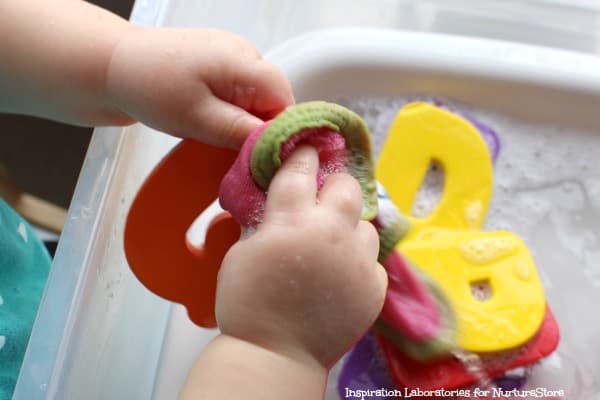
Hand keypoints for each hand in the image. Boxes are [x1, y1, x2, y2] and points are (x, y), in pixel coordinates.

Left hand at [106, 27, 293, 148]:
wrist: (111, 65)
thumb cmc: (151, 88)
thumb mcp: (199, 119)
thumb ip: (242, 133)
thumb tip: (278, 147)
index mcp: (245, 62)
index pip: (286, 103)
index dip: (280, 133)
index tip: (263, 158)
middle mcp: (246, 53)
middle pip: (274, 101)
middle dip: (260, 129)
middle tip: (234, 152)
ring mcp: (232, 55)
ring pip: (257, 99)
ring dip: (244, 122)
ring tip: (215, 135)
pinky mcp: (219, 63)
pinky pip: (241, 92)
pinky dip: (232, 111)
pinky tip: (210, 121)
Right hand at [215, 146, 387, 367]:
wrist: (274, 353)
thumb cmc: (247, 302)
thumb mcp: (243, 252)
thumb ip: (266, 222)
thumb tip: (278, 205)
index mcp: (292, 220)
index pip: (302, 170)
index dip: (304, 155)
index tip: (308, 148)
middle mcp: (332, 233)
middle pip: (348, 187)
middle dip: (335, 186)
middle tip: (323, 198)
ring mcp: (358, 262)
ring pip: (366, 225)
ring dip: (350, 228)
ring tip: (333, 244)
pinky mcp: (374, 288)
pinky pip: (373, 261)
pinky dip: (359, 263)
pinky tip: (342, 275)